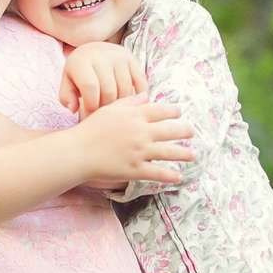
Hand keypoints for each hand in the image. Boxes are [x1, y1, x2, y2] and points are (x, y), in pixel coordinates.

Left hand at [60, 41, 146, 116]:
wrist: (94, 52)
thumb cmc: (79, 73)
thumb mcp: (67, 82)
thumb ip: (66, 97)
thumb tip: (74, 108)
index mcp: (82, 61)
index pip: (90, 87)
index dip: (91, 105)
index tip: (89, 113)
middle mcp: (102, 56)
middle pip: (109, 91)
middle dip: (105, 108)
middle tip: (101, 114)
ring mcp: (120, 57)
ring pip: (125, 91)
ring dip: (120, 105)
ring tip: (112, 109)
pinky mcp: (133, 60)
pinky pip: (140, 84)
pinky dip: (136, 97)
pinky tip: (128, 103)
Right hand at [70, 96, 193, 185]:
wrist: (79, 151)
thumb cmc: (91, 128)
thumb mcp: (110, 109)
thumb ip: (129, 101)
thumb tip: (145, 95)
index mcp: (135, 116)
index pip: (160, 111)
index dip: (173, 111)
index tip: (179, 112)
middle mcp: (141, 133)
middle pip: (170, 131)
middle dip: (184, 131)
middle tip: (192, 132)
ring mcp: (140, 152)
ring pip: (168, 152)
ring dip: (183, 154)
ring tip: (193, 155)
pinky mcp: (135, 169)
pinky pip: (157, 173)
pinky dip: (170, 175)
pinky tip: (179, 177)